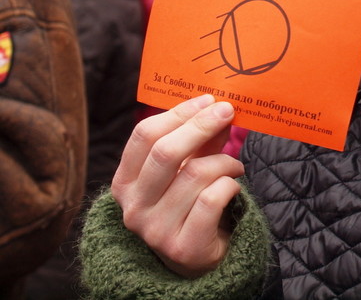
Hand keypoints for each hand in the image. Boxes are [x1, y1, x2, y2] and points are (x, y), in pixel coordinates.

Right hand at [111, 94, 244, 277]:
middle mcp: (133, 208)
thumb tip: (217, 107)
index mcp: (125, 183)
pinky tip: (234, 185)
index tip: (207, 100)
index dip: (179, 113)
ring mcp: (155, 230)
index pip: (144, 136)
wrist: (197, 260)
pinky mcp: (182, 247)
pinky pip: (212, 199)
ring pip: (195, 174)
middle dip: (200, 126)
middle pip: (165, 152)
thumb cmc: (190, 205)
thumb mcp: (186, 169)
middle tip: (226, 111)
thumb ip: (199, 141)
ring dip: (224, 161)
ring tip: (234, 165)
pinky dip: (230, 184)